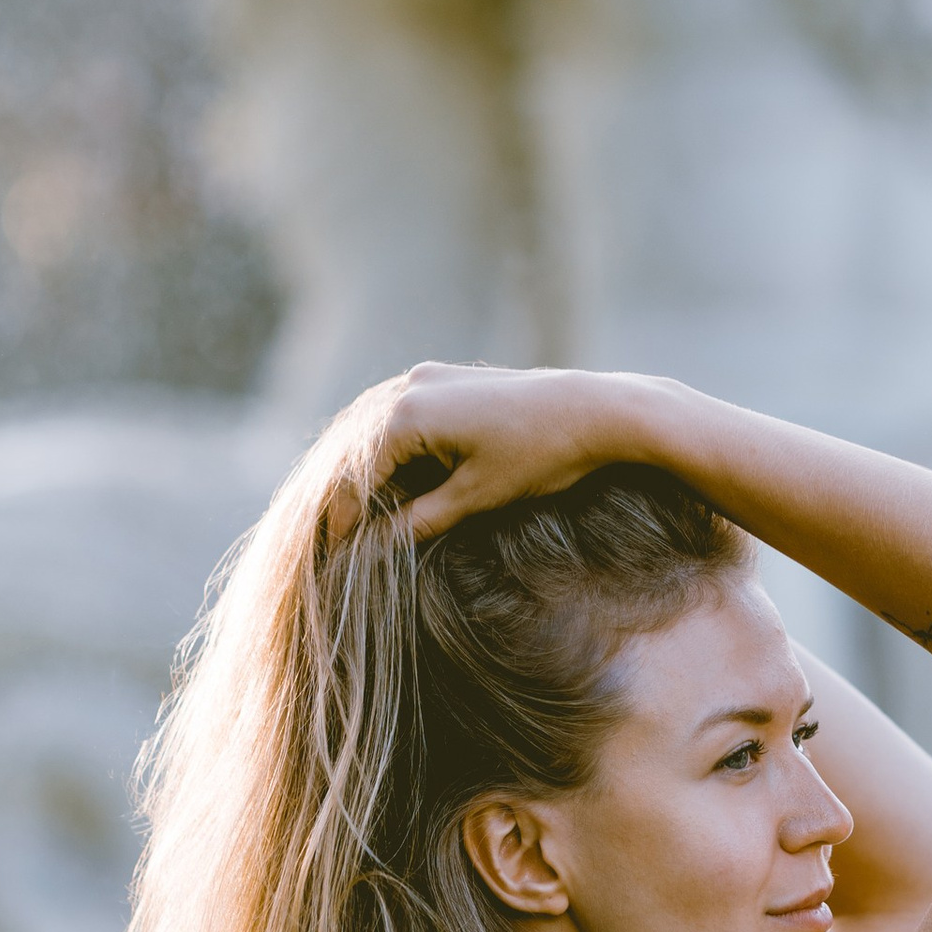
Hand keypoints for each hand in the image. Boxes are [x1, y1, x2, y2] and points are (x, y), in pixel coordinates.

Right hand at [332, 363, 656, 540]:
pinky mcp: (446, 377)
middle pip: (357, 449)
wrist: (597, 410)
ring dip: (364, 470)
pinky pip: (400, 415)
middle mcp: (409, 386)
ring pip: (375, 430)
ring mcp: (427, 376)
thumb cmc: (540, 454)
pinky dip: (389, 448)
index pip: (357, 476)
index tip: (334, 555)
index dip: (343, 520)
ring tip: (357, 515)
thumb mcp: (476, 496)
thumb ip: (419, 520)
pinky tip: (390, 478)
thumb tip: (374, 548)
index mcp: (408, 414)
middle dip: (346, 494)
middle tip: (336, 538)